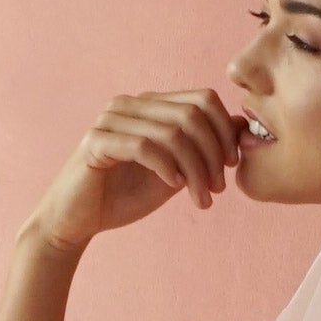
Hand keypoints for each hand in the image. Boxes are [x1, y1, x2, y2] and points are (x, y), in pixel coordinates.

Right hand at [28, 87, 248, 252]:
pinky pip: (144, 146)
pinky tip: (174, 187)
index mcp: (151, 105)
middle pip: (192, 113)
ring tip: (201, 198)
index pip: (202, 99)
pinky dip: (167, 167)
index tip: (230, 167)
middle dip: (213, 153)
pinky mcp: (97, 142)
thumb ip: (203, 150)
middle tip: (217, 188)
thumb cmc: (124, 196)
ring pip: (173, 132)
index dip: (225, 131)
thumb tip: (243, 128)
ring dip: (195, 169)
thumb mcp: (176, 172)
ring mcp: (112, 120)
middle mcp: (131, 104)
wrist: (77, 221)